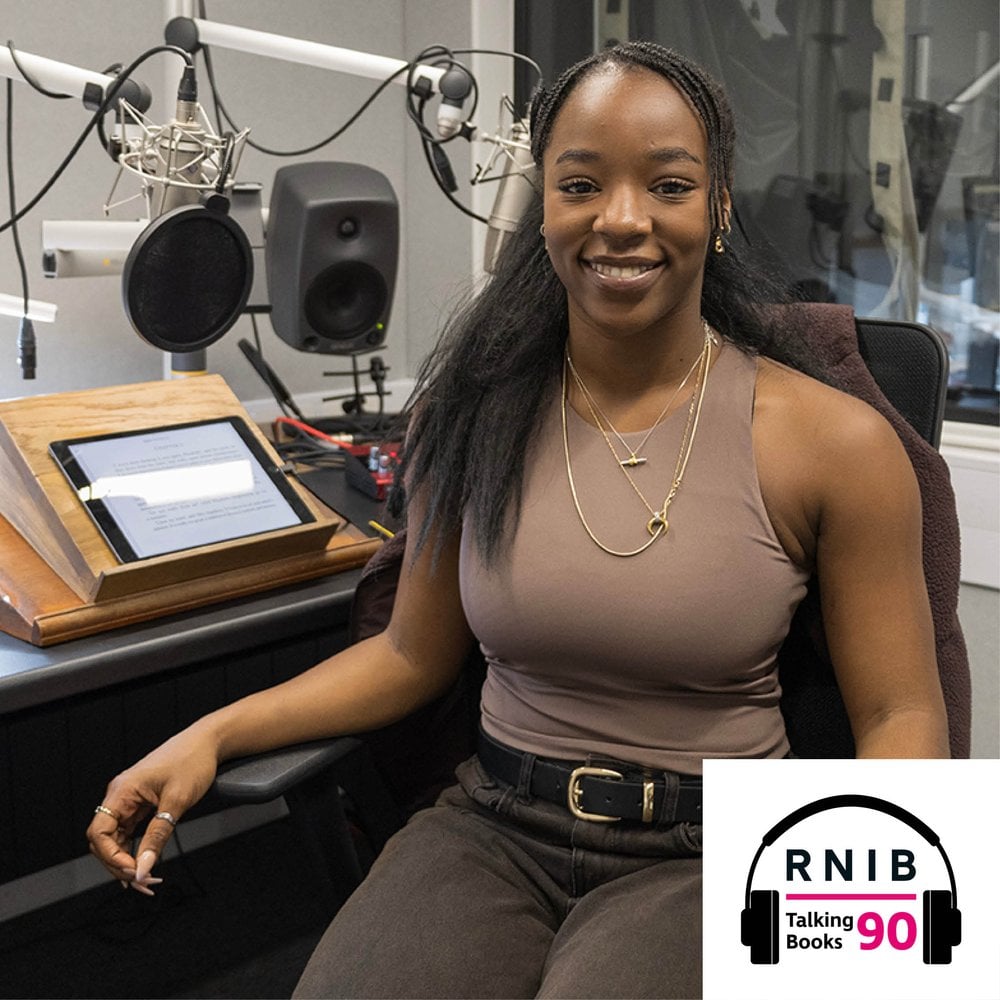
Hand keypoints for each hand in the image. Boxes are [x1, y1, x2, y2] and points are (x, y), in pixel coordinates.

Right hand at [86, 725, 218, 894]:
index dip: (111, 857)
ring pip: (116, 838)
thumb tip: (143, 869)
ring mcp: (129, 799)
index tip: (134, 872)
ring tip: (146, 879)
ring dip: (127, 860)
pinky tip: (144, 864)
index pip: (99, 833)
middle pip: (104, 840)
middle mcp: (120, 795)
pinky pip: (129, 831)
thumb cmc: (193, 762)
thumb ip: (157, 837)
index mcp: (122, 790)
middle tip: (143, 883)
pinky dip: (135, 848)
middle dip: (119, 864)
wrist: (208, 742)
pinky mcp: (140, 803)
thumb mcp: (177, 802)